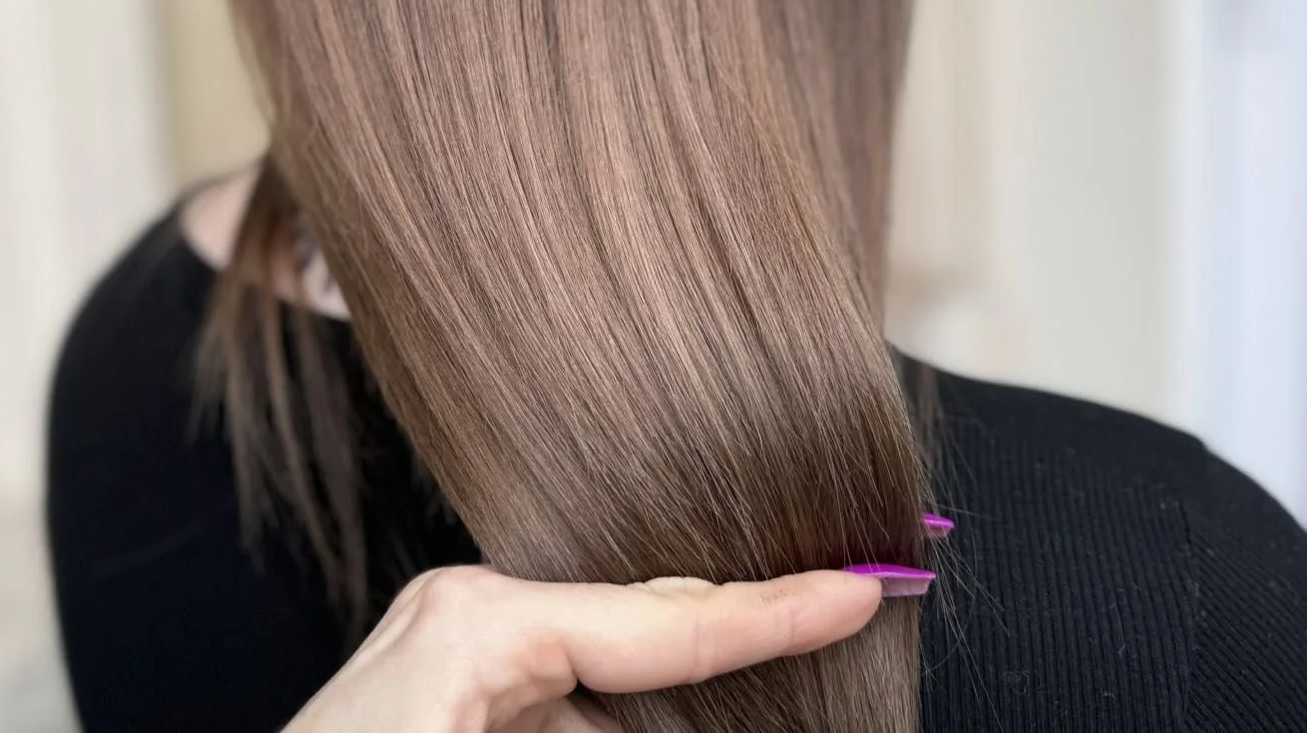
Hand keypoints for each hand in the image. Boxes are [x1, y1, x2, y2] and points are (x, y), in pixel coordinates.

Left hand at [283, 563, 884, 731]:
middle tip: (836, 620)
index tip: (862, 587)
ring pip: (603, 664)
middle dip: (735, 643)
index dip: (776, 609)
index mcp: (484, 623)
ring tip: (762, 647)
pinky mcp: (444, 676)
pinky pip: (558, 688)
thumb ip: (627, 721)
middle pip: (642, 626)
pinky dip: (607, 712)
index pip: (666, 617)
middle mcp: (468, 608)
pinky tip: (666, 710)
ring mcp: (451, 638)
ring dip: (668, 699)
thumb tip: (723, 706)